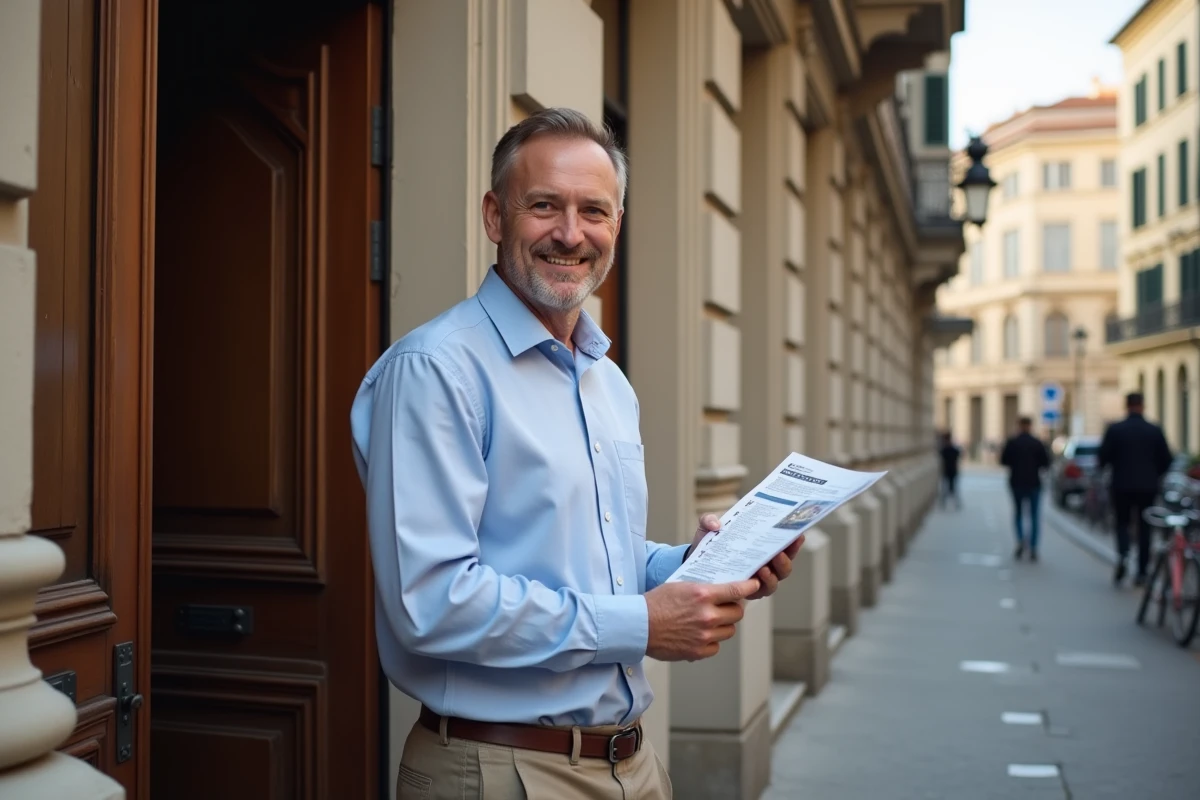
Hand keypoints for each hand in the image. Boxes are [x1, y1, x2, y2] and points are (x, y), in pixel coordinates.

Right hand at [644, 579, 759, 661]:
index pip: (736, 590)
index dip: (749, 587)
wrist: (638, 626)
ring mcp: (705, 635)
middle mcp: (707, 615)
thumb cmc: (655, 604)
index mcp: (703, 595)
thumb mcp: (680, 586)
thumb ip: (702, 590)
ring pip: (729, 631)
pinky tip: (699, 635)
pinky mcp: (698, 651)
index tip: (755, 585)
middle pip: (737, 613)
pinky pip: (716, 646)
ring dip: (723, 626)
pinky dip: (711, 641)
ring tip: (709, 622)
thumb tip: (720, 592)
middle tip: (725, 607)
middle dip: (733, 609)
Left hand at [684, 513, 804, 600]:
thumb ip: (708, 520)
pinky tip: (754, 579)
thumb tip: (716, 523)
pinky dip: (760, 585)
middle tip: (780, 551)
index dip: (793, 541)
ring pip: (775, 580)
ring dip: (773, 575)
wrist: (693, 563)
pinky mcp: (746, 592)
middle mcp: (765, 563)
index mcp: (761, 546)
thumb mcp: (707, 527)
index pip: (784, 544)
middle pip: (785, 564)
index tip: (798, 534)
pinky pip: (759, 592)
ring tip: (764, 568)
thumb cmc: (707, 544)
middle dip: (786, 558)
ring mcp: (757, 579)